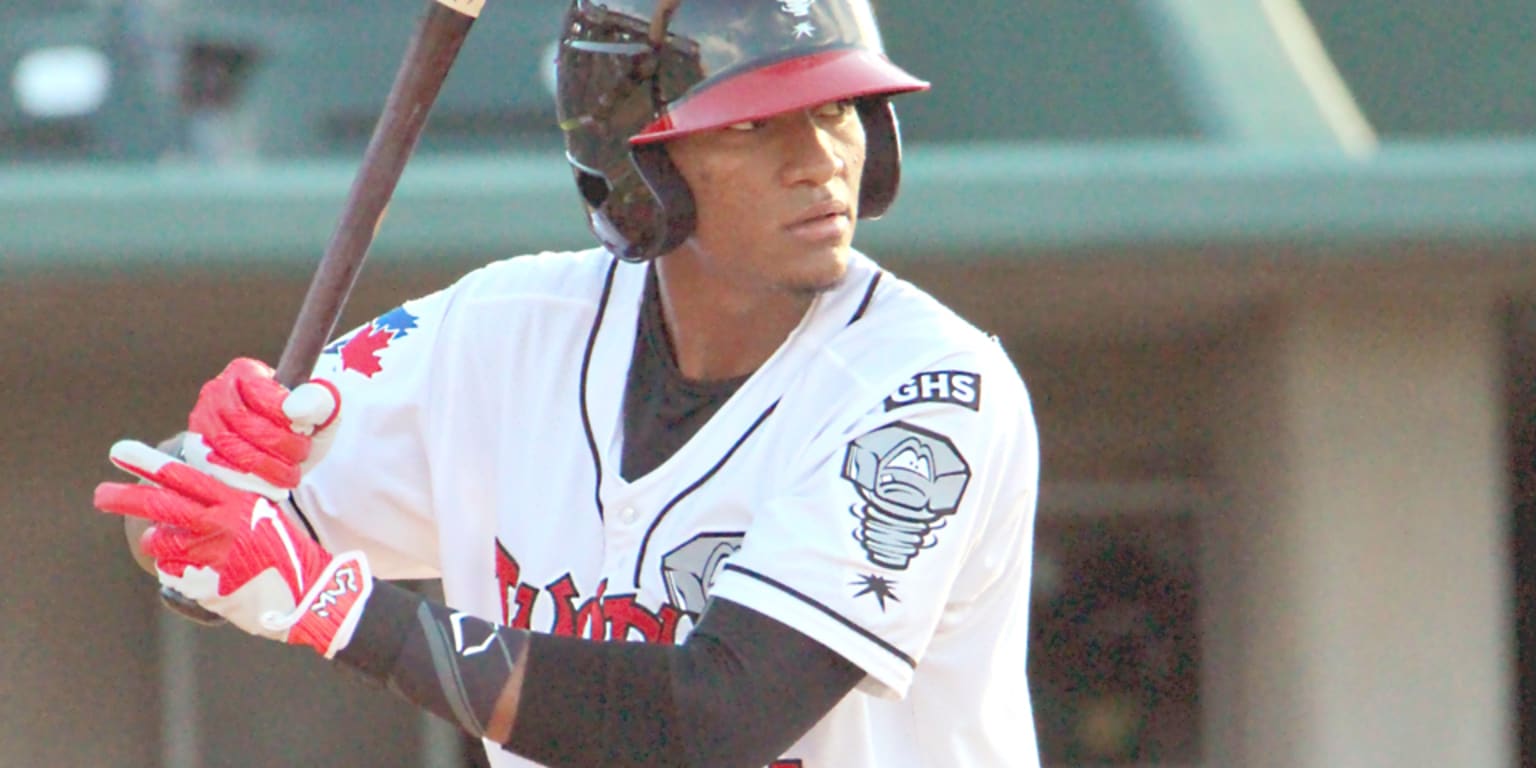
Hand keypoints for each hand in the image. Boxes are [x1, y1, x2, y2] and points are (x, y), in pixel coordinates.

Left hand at [95, 440, 371, 657]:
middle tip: (100, 494)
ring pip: (162, 544)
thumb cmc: (287, 552)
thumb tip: (178, 501)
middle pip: (161, 506)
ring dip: (167, 547)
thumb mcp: (261, 515)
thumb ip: (223, 505)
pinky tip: (208, 574)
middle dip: (125, 497)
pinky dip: (181, 572)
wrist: (310, 595)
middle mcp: (220, 525)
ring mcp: (210, 555)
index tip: (121, 452)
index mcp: (236, 502)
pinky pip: (172, 573)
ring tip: (194, 552)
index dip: (149, 464)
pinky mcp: (204, 584)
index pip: (184, 478)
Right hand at [184, 358, 339, 498]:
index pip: (260, 393)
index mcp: (246, 372)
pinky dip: (249, 481)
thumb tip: (295, 409)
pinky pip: (218, 471)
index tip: (305, 430)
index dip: (285, 417)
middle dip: (280, 444)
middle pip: (243, 423)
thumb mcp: (323, 408)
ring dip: (268, 466)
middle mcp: (216, 392)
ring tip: (290, 470)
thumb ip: (319, 400)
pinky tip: (270, 482)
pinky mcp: (197, 453)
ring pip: (230, 449)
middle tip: (301, 453)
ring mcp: (202, 423)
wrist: (287, 454)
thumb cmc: (304, 424)